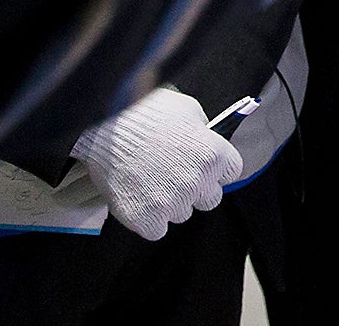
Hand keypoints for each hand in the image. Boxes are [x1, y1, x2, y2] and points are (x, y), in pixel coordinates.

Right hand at [70, 87, 241, 241]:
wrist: (106, 130)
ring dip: (169, 203)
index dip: (216, 169)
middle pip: (210, 199)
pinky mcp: (148, 220)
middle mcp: (199, 182)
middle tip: (173, 176)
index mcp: (215, 155)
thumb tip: (207, 140)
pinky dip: (147, 218)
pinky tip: (137, 196)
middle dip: (196, 190)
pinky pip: (157, 230)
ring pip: (182, 214)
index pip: (232, 173)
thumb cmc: (146, 113)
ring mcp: (173, 203)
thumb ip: (203, 130)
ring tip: (149, 180)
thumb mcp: (187, 109)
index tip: (201, 166)